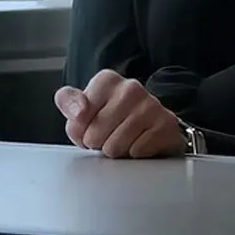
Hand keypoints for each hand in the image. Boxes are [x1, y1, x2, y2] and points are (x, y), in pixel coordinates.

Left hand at [54, 70, 185, 158]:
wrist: (151, 126)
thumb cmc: (113, 118)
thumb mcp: (82, 107)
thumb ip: (68, 102)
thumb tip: (78, 112)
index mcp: (107, 80)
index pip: (77, 119)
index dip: (80, 131)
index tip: (90, 125)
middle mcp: (130, 88)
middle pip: (94, 136)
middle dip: (98, 143)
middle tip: (109, 136)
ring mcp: (150, 104)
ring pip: (115, 147)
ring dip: (116, 151)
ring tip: (124, 140)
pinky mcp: (166, 123)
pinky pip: (136, 152)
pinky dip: (135, 154)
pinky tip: (139, 143)